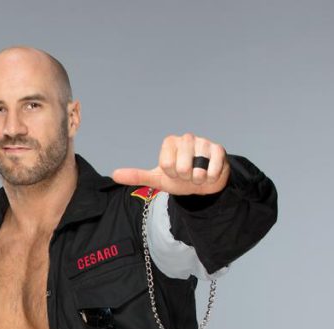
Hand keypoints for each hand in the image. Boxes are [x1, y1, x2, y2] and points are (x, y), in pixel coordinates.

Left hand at [112, 133, 229, 195]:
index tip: (174, 172)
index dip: (171, 174)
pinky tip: (209, 174)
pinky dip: (210, 177)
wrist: (203, 184)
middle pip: (181, 167)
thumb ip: (137, 176)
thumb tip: (114, 175)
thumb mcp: (158, 179)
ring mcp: (204, 142)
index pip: (166, 164)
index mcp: (170, 142)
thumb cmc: (179, 179)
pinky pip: (212, 169)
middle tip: (187, 174)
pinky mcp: (219, 149)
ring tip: (198, 174)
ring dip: (198, 179)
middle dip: (184, 177)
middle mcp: (187, 138)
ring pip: (197, 169)